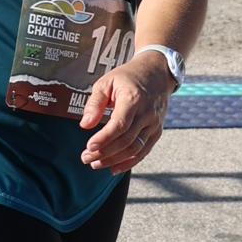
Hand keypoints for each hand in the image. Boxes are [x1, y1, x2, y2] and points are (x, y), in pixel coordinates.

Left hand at [77, 57, 174, 171]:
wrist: (157, 73)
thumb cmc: (127, 77)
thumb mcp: (107, 82)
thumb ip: (95, 103)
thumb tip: (85, 125)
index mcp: (133, 99)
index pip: (119, 125)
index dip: (104, 138)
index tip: (88, 146)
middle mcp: (147, 114)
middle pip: (126, 140)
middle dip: (104, 153)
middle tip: (85, 158)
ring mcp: (154, 124)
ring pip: (135, 149)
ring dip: (114, 160)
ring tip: (95, 164)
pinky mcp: (157, 131)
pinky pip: (143, 151)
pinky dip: (129, 162)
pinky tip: (113, 168)